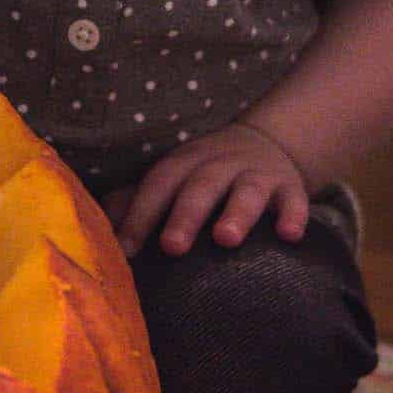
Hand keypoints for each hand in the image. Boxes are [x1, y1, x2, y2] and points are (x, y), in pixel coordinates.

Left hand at [109, 121, 309, 257]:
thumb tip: (97, 229)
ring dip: (237, 212)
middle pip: (199, 186)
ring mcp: (256, 174)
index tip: (125, 249)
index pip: (158, 183)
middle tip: (172, 247)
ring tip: (226, 239)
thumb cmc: (206, 174)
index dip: (140, 213)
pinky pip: (294, 199)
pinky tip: (289, 235)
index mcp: (184, 164)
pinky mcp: (289, 187)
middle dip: (185, 215)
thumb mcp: (173, 177)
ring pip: (246, 190)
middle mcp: (219, 165)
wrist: (267, 143)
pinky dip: (293, 215)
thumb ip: (137, 200)